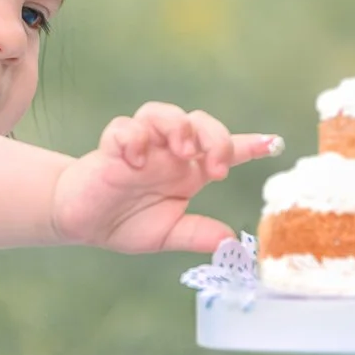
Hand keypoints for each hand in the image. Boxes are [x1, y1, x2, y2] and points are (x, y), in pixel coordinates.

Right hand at [50, 102, 282, 253]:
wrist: (79, 221)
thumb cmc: (124, 221)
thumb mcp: (167, 234)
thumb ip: (197, 234)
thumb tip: (231, 242)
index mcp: (186, 172)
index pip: (223, 151)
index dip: (250, 145)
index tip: (275, 144)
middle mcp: (167, 153)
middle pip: (199, 121)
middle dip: (214, 135)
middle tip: (215, 167)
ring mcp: (140, 147)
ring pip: (162, 112)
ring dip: (177, 126)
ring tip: (181, 152)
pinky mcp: (111, 147)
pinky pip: (123, 127)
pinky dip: (133, 137)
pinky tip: (135, 160)